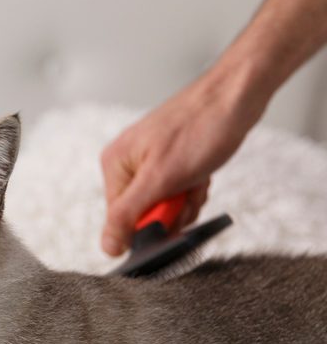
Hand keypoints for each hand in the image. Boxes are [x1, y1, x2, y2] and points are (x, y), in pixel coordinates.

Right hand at [100, 69, 261, 255]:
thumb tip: (107, 247)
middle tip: (187, 190)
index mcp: (115, 165)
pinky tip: (202, 174)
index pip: (120, 218)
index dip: (149, 221)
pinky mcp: (170, 159)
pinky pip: (177, 190)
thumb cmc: (200, 127)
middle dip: (171, 209)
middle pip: (144, 212)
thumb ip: (128, 215)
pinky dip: (193, 188)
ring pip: (164, 203)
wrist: (236, 96)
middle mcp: (127, 162)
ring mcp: (149, 160)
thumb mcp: (160, 179)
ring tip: (197, 178)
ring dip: (186, 199)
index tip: (170, 209)